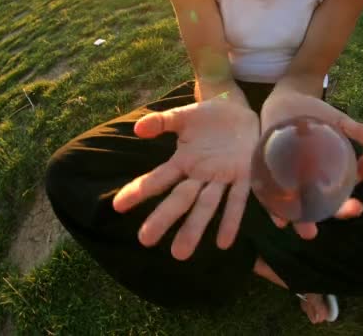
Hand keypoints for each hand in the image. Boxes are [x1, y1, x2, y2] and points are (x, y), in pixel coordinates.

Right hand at [113, 90, 258, 259]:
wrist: (240, 111)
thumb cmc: (209, 116)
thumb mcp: (183, 116)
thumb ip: (160, 122)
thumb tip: (138, 128)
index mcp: (184, 162)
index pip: (158, 180)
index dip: (139, 191)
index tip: (117, 205)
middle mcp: (201, 176)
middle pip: (180, 199)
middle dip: (163, 218)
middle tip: (145, 240)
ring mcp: (223, 178)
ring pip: (207, 205)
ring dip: (195, 228)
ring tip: (180, 253)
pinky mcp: (245, 175)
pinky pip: (239, 200)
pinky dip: (232, 220)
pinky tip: (223, 243)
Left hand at [260, 90, 362, 239]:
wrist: (286, 99)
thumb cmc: (315, 114)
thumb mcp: (338, 121)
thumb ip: (359, 131)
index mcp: (330, 175)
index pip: (345, 194)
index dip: (351, 203)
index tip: (359, 207)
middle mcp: (312, 183)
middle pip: (325, 206)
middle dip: (333, 216)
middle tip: (334, 222)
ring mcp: (291, 182)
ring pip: (299, 208)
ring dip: (303, 222)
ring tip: (309, 232)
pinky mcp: (270, 177)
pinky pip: (272, 197)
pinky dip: (275, 209)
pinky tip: (278, 219)